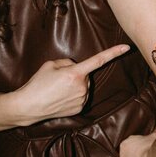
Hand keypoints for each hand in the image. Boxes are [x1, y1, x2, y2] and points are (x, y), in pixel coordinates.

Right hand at [14, 44, 129, 124]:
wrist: (28, 106)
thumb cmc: (37, 83)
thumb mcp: (50, 65)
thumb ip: (68, 63)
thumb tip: (77, 67)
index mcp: (75, 73)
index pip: (99, 60)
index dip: (114, 52)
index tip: (127, 47)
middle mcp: (82, 87)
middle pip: (85, 75)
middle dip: (76, 74)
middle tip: (58, 80)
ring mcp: (82, 99)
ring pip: (84, 86)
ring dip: (75, 86)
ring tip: (57, 90)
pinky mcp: (80, 109)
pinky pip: (81, 97)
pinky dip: (73, 96)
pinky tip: (60, 98)